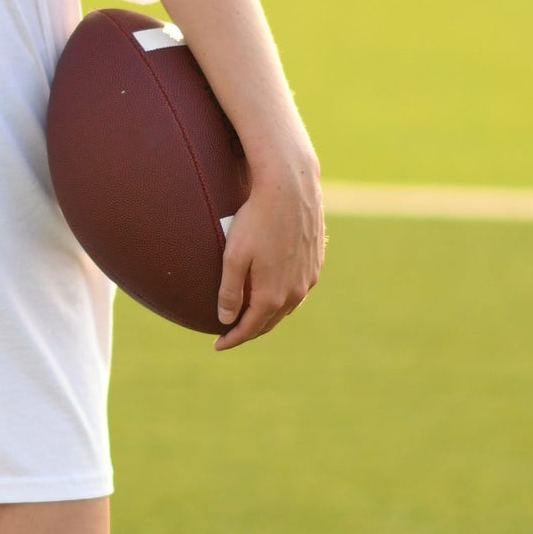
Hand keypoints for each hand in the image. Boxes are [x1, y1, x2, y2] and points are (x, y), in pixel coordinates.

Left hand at [213, 154, 323, 351]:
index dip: (232, 339)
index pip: (250, 328)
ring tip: (249, 314)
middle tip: (230, 332)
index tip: (217, 345)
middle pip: (269, 322)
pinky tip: (272, 290)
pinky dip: (282, 296)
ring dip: (267, 314)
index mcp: (273, 295)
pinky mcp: (316, 262)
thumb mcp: (233, 256)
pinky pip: (298, 288)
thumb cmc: (256, 219)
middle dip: (249, 330)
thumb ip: (229, 291)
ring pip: (286, 307)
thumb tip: (225, 319)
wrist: (290, 188)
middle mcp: (295, 292)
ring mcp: (309, 277)